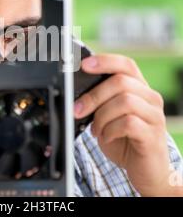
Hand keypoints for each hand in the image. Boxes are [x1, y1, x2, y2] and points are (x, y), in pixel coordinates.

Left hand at [74, 54, 178, 195]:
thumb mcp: (108, 116)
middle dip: (93, 96)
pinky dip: (110, 130)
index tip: (84, 65)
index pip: (125, 64)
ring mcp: (154, 116)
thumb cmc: (123, 139)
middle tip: (78, 110)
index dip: (104, 61)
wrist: (145, 170)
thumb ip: (100, 102)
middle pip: (120, 82)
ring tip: (96, 130)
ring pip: (124, 101)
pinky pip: (129, 123)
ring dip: (102, 116)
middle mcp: (150, 98)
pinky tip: (106, 137)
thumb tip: (75, 93)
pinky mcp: (154, 135)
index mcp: (139, 88)